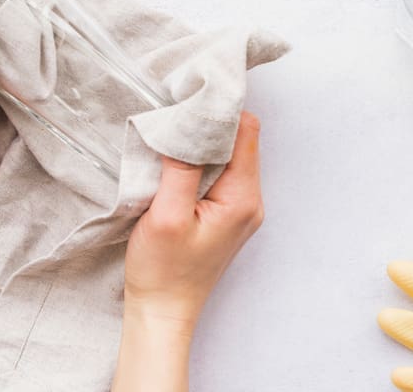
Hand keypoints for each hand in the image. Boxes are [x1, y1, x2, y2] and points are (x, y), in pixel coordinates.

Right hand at [123, 111, 264, 328]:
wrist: (162, 311)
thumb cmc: (162, 271)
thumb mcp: (165, 215)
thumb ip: (181, 168)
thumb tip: (187, 124)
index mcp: (242, 198)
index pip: (246, 133)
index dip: (219, 112)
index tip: (189, 100)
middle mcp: (250, 200)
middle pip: (242, 141)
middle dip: (210, 125)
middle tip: (176, 114)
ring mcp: (240, 208)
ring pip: (230, 155)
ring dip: (204, 144)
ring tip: (173, 138)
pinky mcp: (226, 214)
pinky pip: (221, 174)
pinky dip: (201, 161)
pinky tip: (178, 163)